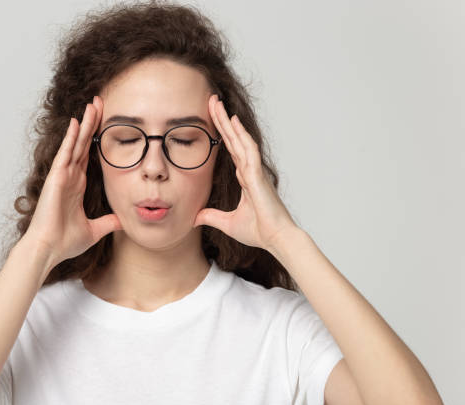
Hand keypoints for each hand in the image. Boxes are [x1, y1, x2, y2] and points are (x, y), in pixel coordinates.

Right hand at [22, 96, 121, 270]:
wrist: (49, 249)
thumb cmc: (65, 241)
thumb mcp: (94, 229)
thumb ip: (108, 222)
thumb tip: (123, 221)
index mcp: (77, 185)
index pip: (89, 154)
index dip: (97, 137)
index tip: (106, 122)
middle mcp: (70, 176)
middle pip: (83, 143)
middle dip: (92, 123)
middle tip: (100, 102)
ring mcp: (62, 176)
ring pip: (76, 144)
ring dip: (85, 124)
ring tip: (93, 105)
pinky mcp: (56, 178)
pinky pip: (65, 154)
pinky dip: (71, 138)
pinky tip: (77, 123)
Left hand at [193, 94, 298, 251]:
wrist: (275, 239)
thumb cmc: (258, 231)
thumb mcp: (227, 223)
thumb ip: (211, 217)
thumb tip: (195, 218)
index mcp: (244, 177)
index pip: (230, 149)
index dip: (221, 132)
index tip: (211, 117)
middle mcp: (249, 170)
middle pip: (233, 139)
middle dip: (222, 119)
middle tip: (211, 100)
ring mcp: (254, 171)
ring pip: (239, 140)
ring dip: (228, 121)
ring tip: (217, 103)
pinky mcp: (258, 176)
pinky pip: (249, 151)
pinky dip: (241, 135)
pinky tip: (233, 122)